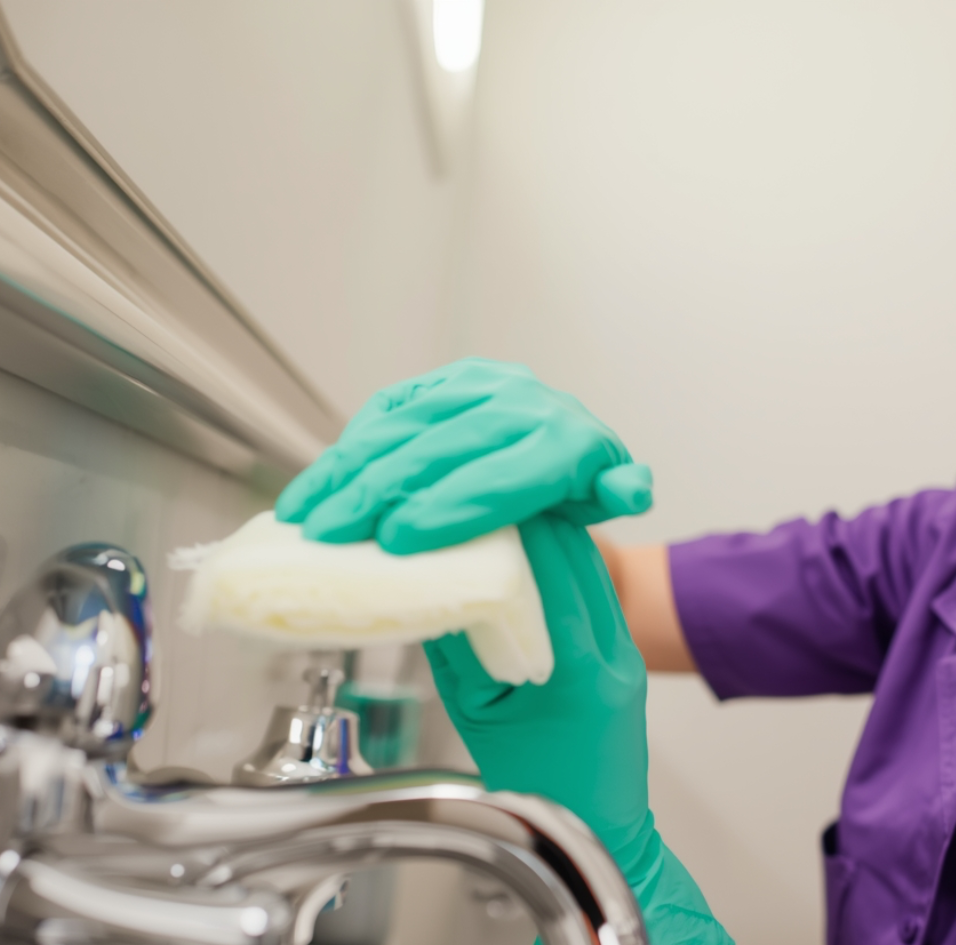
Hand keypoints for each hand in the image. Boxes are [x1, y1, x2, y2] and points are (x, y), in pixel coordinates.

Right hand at [276, 359, 652, 553]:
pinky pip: (392, 408)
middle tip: (334, 534)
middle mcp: (524, 401)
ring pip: (406, 426)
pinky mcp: (446, 379)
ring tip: (308, 515)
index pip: (502, 476)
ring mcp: (481, 384)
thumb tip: (633, 487)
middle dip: (381, 492)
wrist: (570, 443)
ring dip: (349, 471)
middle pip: (442, 450)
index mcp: (567, 439)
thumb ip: (619, 493)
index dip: (449, 507)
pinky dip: (351, 445)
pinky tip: (321, 480)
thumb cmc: (581, 487)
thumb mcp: (609, 496)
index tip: (399, 540)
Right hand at [423, 515, 734, 944]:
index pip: (555, 571)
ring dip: (547, 529)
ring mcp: (626, 650)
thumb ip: (461, 647)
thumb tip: (436, 582)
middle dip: (533, 511)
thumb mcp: (478, 715)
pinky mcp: (625, 651)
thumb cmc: (536, 788)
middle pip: (579, 556)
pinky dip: (559, 560)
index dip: (520, 522)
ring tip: (502, 502)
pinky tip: (527, 545)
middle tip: (487, 480)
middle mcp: (613, 653)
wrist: (596, 831)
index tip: (482, 490)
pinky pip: (593, 588)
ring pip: (591, 566)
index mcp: (580, 673)